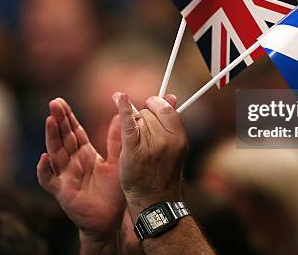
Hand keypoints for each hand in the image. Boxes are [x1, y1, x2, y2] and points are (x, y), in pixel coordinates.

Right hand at [37, 98, 124, 245]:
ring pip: (55, 153)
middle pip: (63, 138)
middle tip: (54, 103)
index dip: (67, 117)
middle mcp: (72, 162)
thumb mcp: (117, 161)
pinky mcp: (62, 191)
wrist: (110, 220)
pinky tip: (45, 158)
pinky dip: (44, 169)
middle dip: (58, 121)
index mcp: (85, 153)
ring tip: (50, 121)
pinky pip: (49, 180)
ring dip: (51, 137)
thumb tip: (119, 115)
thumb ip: (116, 140)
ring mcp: (65, 176)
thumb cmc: (113, 192)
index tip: (60, 101)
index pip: (73, 131)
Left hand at [112, 93, 187, 219]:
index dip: (156, 106)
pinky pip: (128, 124)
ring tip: (137, 146)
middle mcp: (167, 140)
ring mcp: (151, 145)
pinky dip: (122, 109)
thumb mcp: (174, 146)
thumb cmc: (163, 173)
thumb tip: (171, 96)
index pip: (166, 109)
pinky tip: (118, 97)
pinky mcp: (133, 150)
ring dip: (133, 126)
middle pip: (149, 113)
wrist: (155, 202)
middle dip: (142, 119)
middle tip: (142, 137)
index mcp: (179, 137)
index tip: (149, 109)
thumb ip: (171, 121)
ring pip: (137, 120)